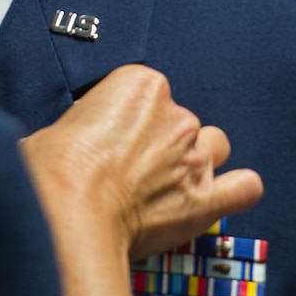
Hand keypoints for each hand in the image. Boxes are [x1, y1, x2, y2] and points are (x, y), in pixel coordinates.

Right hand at [19, 64, 262, 260]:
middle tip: (127, 170)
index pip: (144, 91)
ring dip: (197, 160)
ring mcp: (195, 158)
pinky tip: (220, 196)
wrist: (68, 212)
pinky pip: (245, 188)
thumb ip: (77, 128)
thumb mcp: (51, 127)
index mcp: (139, 84)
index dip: (125, 117)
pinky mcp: (206, 200)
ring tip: (168, 183)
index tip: (106, 139)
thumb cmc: (50, 169)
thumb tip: (68, 146)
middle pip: (179, 120)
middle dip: (159, 142)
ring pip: (216, 146)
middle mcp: (176, 115)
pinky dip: (237, 190)